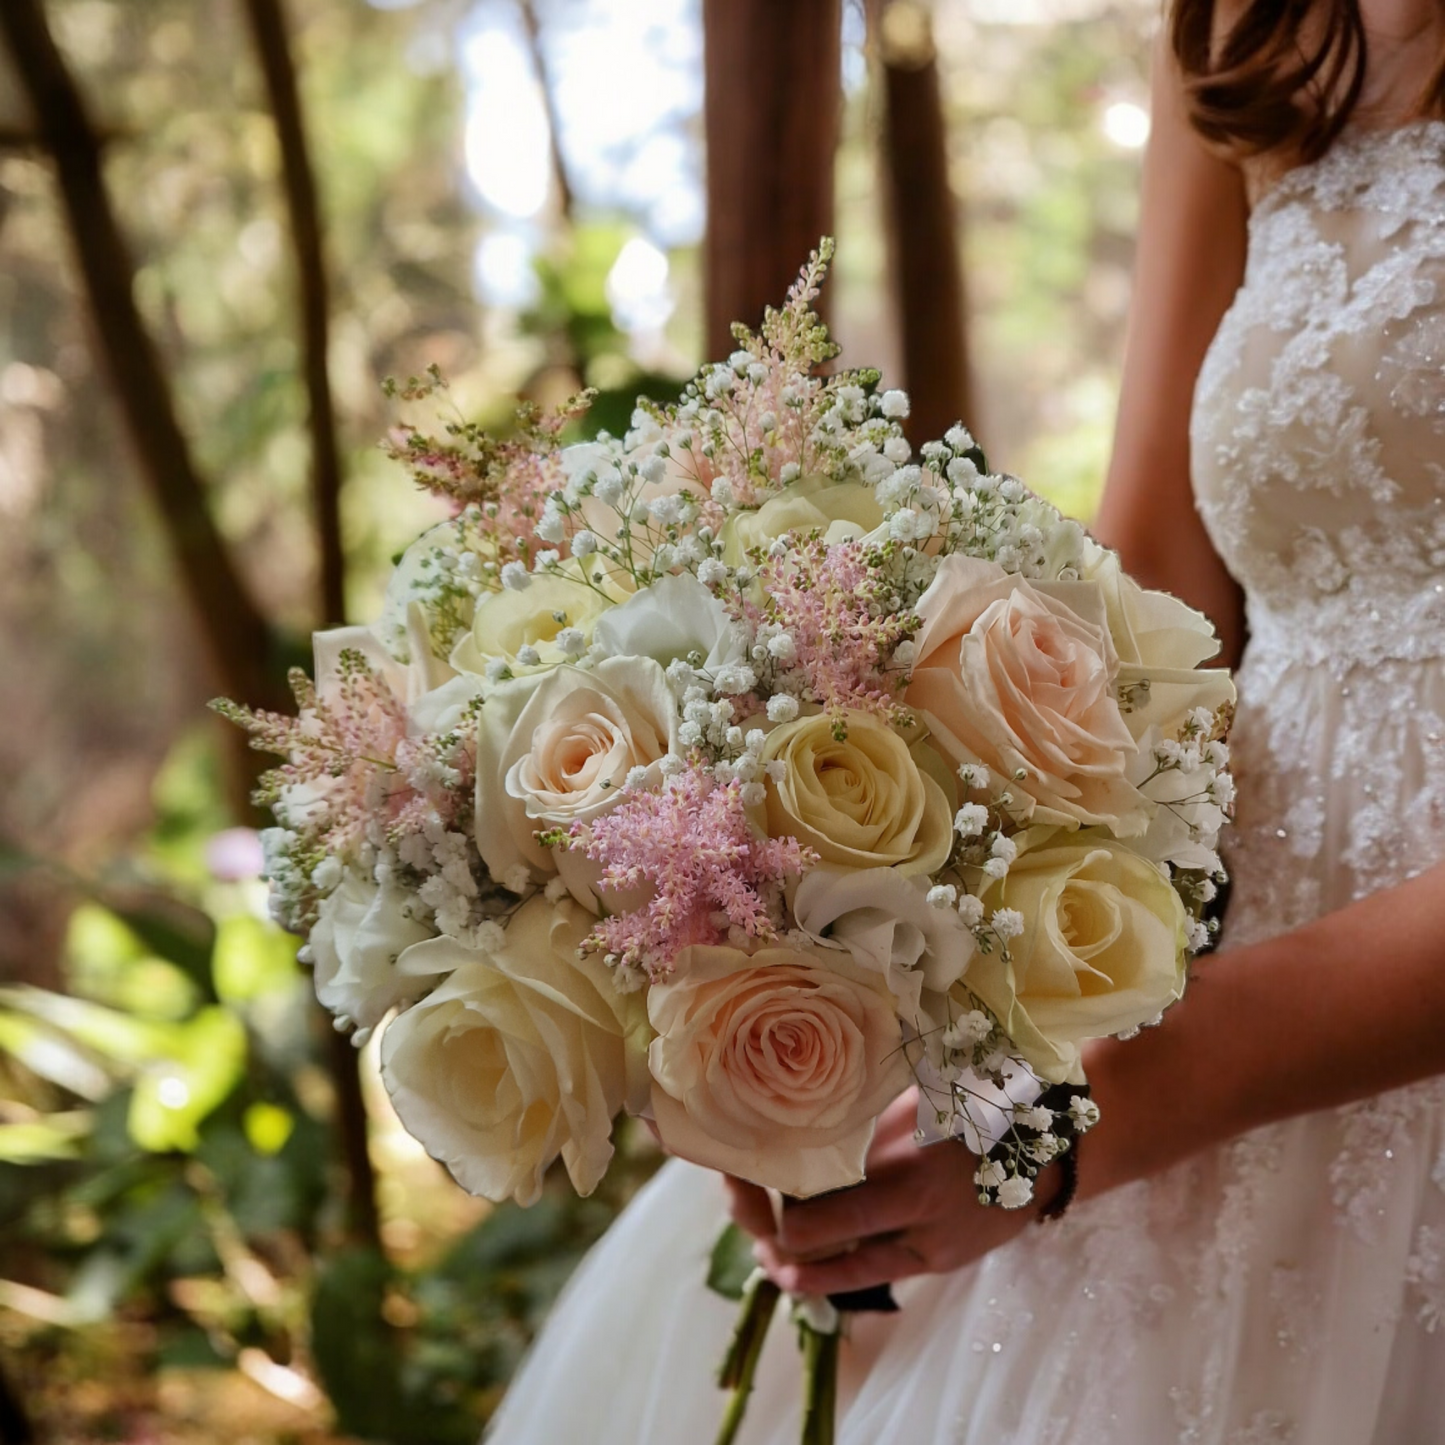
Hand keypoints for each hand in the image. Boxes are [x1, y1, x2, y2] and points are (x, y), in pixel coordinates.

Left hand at [724, 1089, 1049, 1295]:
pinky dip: (830, 1277)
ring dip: (794, 1262)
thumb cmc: (976, 1100)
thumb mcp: (914, 1095)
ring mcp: (923, 1244)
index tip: (742, 1171)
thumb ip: (860, 1113)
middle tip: (746, 1206)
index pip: (810, 1201)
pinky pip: (870, 1276)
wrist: (1052, 1145)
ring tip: (765, 1250)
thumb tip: (795, 1107)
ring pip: (837, 1269)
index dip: (766, 1195)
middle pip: (812, 1238)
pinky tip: (799, 1273)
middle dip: (770, 1228)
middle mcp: (906, 1211)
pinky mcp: (936, 1263)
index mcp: (897, 1163)